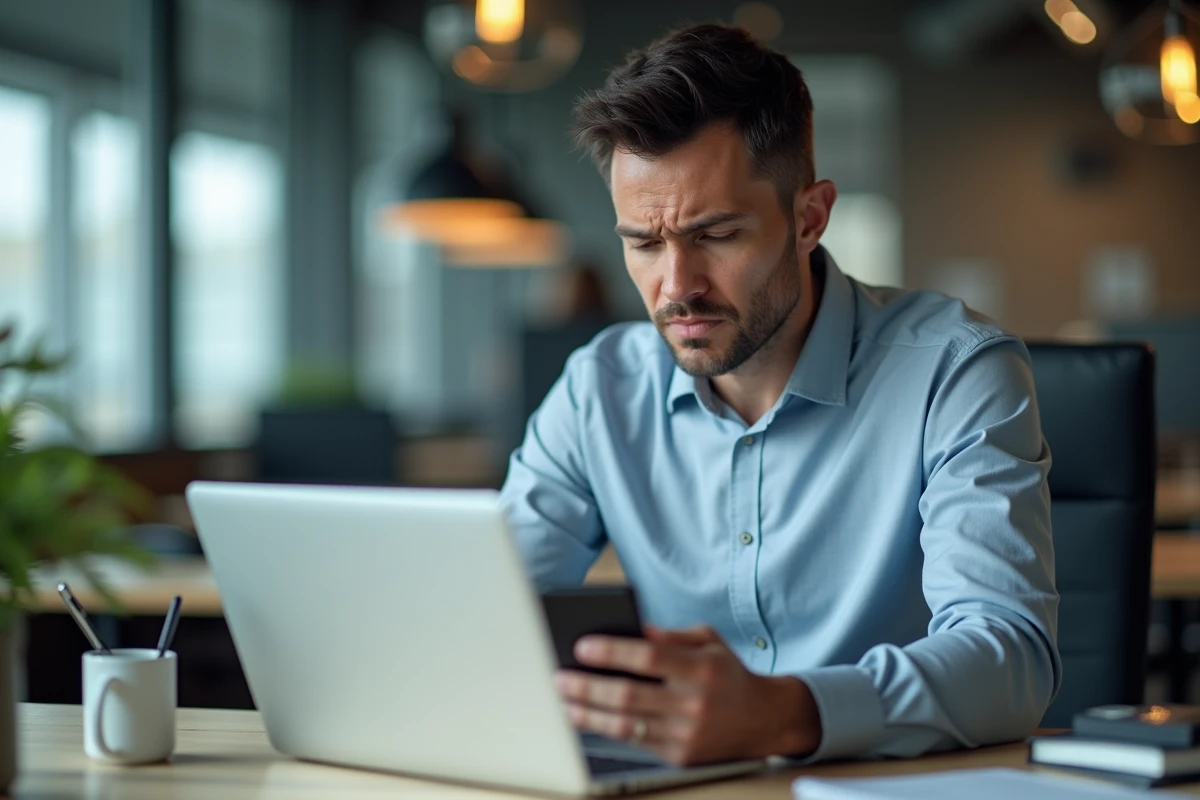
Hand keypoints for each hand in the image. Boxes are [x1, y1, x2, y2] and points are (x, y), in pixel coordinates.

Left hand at [555, 624, 820, 765]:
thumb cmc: (727, 674)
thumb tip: (634, 630)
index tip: (583, 647)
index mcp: (701, 668)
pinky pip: (635, 743)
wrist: (761, 719)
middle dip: (588, 687)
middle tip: (561, 677)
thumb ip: (671, 635)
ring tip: (564, 700)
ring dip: (588, 714)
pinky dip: (606, 731)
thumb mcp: (708, 641)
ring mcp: (686, 733)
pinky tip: (586, 719)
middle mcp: (694, 703)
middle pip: (630, 696)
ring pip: (626, 726)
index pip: (649, 658)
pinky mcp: (679, 755)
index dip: (612, 652)